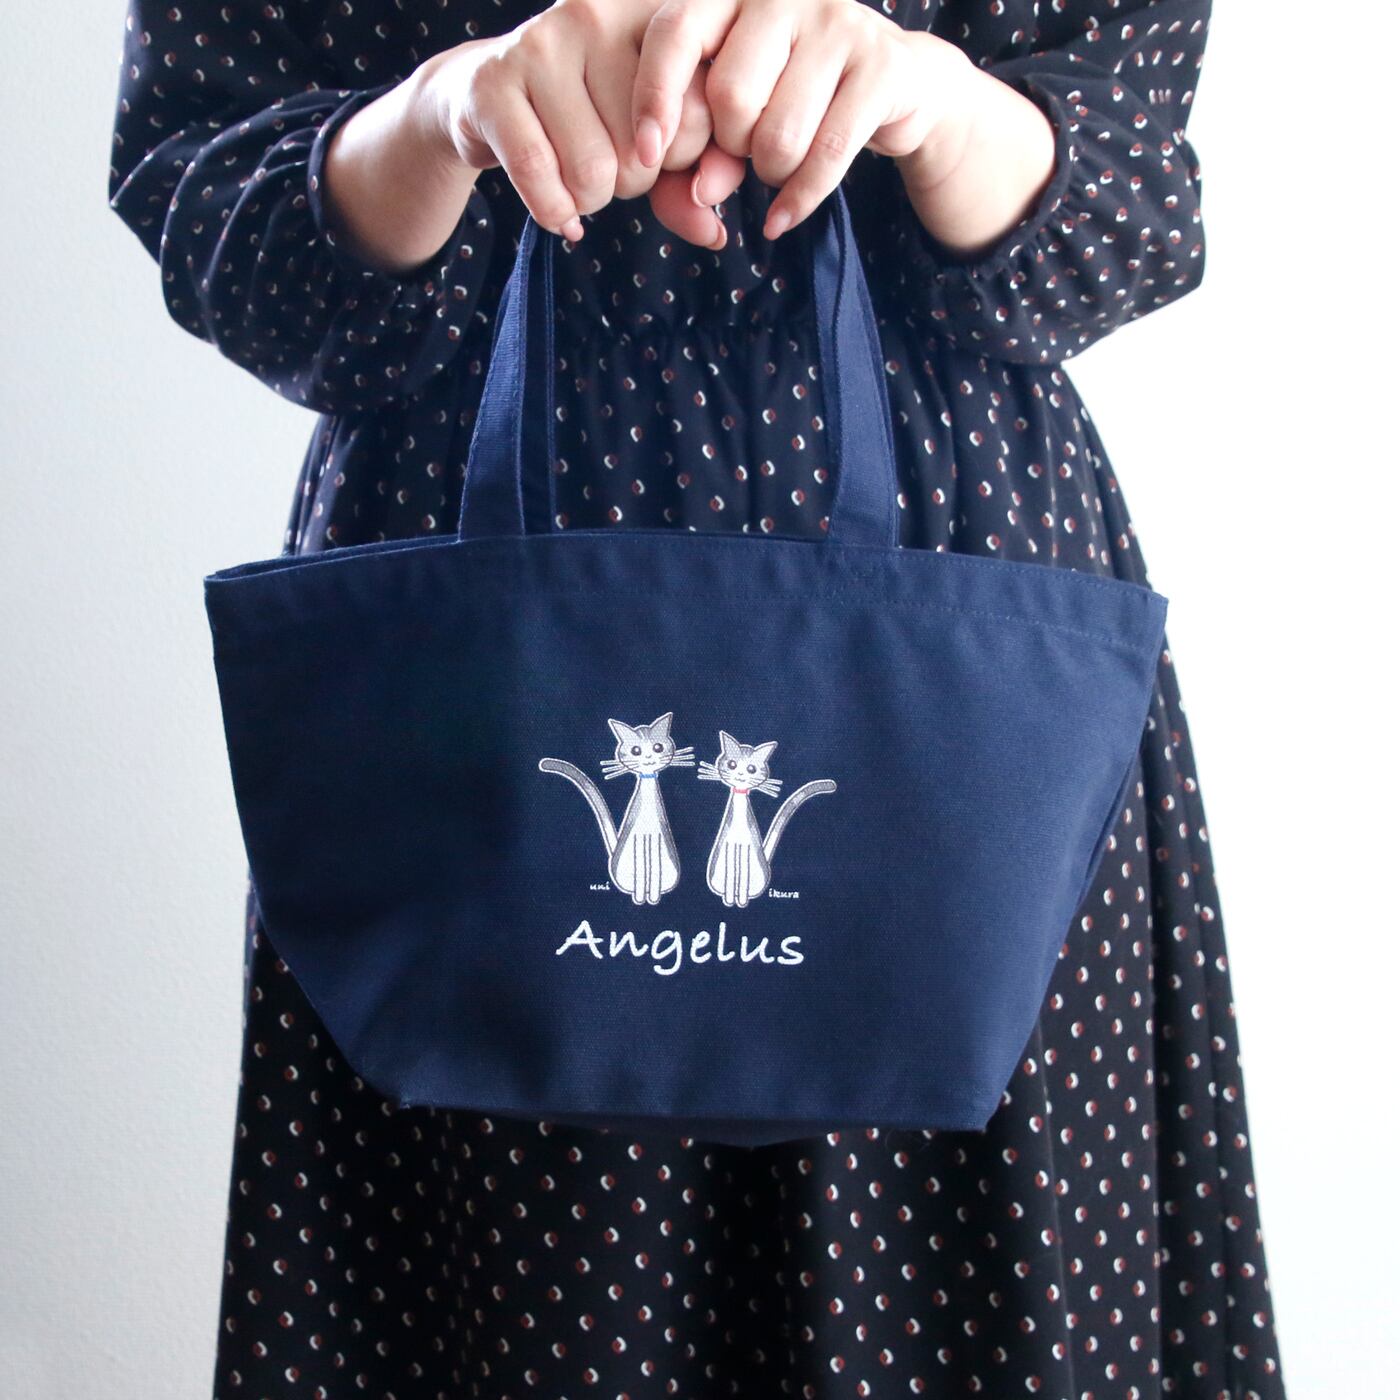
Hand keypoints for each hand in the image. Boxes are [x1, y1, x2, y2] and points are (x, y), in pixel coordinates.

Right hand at [433, 0, 733, 244]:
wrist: (488, 96)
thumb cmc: (593, 117)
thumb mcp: (661, 141)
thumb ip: (698, 180)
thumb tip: (715, 234)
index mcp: (655, 14)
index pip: (702, 114)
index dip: (682, 158)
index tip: (657, 149)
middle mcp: (599, 11)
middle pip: (644, 152)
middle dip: (631, 182)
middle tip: (607, 158)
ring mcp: (542, 41)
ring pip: (593, 171)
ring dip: (590, 201)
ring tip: (577, 174)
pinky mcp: (493, 81)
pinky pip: (539, 175)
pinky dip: (552, 211)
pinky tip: (555, 206)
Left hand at [631, 0, 975, 238]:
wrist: (893, 87)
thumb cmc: (788, 99)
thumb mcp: (727, 121)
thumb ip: (693, 156)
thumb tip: (700, 193)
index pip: (675, 32)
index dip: (655, 98)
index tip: (647, 156)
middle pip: (730, 98)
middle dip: (731, 146)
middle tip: (746, 146)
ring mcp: (838, 22)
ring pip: (778, 135)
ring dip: (769, 174)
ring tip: (778, 162)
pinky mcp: (881, 66)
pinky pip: (826, 155)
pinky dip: (798, 200)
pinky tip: (782, 217)